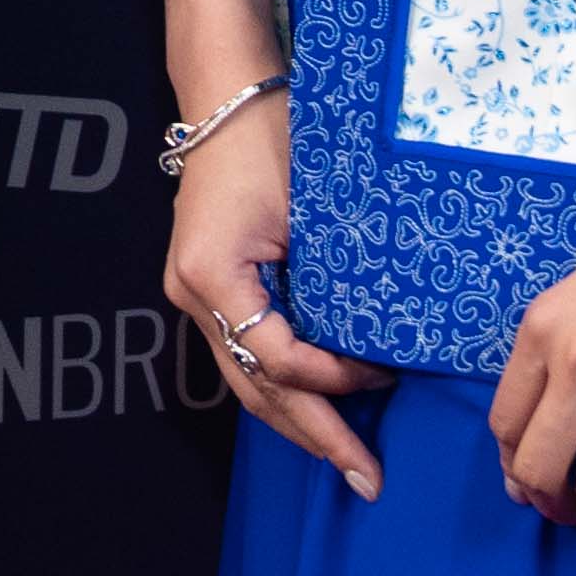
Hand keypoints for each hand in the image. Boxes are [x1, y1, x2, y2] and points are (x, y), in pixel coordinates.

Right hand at [155, 88, 393, 496]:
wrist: (226, 97)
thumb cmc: (271, 137)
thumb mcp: (308, 207)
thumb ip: (331, 279)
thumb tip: (377, 341)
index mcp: (212, 275)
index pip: (275, 357)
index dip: (332, 379)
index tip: (383, 378)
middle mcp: (191, 294)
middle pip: (254, 389)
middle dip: (314, 436)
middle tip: (366, 478)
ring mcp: (192, 294)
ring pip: (244, 382)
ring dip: (297, 423)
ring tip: (345, 460)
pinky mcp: (209, 288)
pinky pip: (244, 354)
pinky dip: (282, 386)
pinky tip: (317, 408)